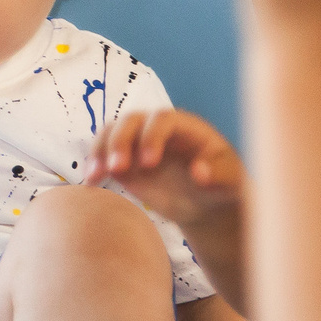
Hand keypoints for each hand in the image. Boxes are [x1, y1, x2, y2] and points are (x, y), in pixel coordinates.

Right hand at [88, 108, 242, 233]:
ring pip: (112, 132)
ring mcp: (138, 143)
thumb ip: (218, 174)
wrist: (205, 201)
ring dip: (101, 150)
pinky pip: (104, 153)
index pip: (162, 119)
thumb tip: (200, 173)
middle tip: (118, 168)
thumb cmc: (221, 184)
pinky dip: (95, 164)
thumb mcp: (229, 179)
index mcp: (184, 126)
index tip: (149, 163)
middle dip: (121, 141)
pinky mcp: (125, 160)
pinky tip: (91, 182)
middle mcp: (157, 129)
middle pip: (131, 121)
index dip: (152, 137)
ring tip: (96, 175)